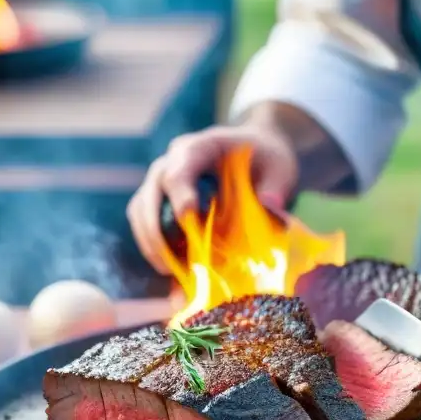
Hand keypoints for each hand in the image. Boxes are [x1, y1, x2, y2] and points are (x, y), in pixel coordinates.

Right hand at [127, 125, 298, 273]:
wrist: (258, 150)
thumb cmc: (267, 158)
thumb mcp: (280, 168)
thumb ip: (275, 186)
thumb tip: (268, 206)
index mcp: (200, 147)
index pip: (178, 171)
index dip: (180, 196)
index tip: (188, 220)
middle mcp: (173, 161)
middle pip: (150, 194)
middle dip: (155, 231)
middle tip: (169, 264)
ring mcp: (163, 181)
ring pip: (140, 210)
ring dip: (150, 243)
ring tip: (169, 272)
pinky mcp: (163, 200)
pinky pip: (146, 223)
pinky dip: (155, 247)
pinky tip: (172, 270)